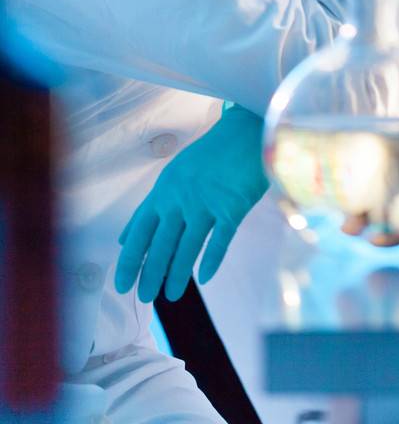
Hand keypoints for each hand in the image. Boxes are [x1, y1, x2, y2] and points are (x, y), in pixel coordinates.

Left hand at [114, 106, 266, 303]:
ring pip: (187, 249)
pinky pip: (220, 241)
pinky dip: (211, 261)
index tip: (122, 285)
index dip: (129, 261)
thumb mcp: (171, 177)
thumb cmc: (208, 156)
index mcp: (163, 192)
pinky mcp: (232, 208)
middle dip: (150, 274)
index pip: (139, 233)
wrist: (246, 132)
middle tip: (145, 297)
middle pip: (161, 245)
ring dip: (177, 275)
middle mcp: (181, 200)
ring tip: (172, 295)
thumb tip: (123, 239)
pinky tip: (204, 278)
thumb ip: (148, 208)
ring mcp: (206, 204)